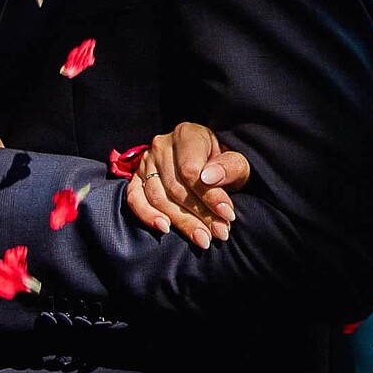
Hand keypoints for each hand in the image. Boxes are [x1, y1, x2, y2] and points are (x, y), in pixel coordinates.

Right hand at [124, 123, 249, 247]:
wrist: (210, 166)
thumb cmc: (224, 165)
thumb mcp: (237, 162)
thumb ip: (229, 167)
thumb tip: (209, 177)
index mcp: (187, 134)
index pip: (191, 170)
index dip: (209, 195)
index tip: (227, 214)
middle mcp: (161, 145)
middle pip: (176, 187)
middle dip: (200, 215)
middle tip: (219, 233)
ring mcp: (146, 162)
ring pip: (158, 197)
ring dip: (181, 222)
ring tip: (203, 238)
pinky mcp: (137, 179)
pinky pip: (135, 199)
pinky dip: (147, 216)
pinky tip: (164, 229)